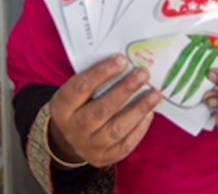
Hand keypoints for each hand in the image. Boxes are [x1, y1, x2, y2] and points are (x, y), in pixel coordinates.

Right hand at [47, 55, 163, 167]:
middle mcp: (74, 129)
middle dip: (125, 89)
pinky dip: (140, 128)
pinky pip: (125, 144)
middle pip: (101, 109)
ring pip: (117, 129)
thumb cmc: (75, 107)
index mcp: (62, 107)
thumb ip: (92, 80)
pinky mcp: (104, 158)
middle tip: (143, 73)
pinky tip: (150, 113)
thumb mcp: (73, 93)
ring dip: (139, 109)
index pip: (81, 87)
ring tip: (155, 94)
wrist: (66, 140)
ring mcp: (89, 146)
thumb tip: (124, 64)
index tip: (122, 59)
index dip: (102, 72)